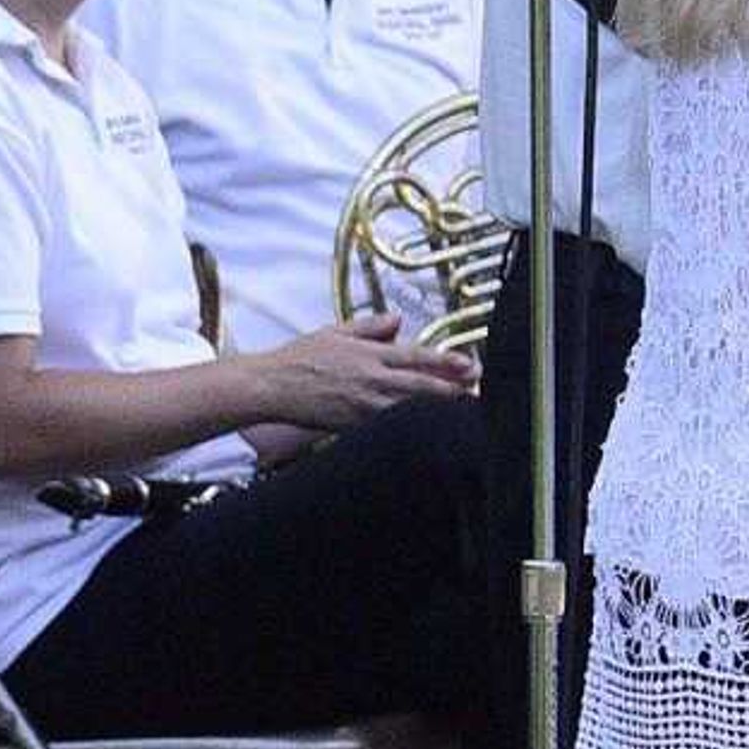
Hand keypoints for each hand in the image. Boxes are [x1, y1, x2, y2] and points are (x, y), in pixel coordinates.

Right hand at [260, 313, 477, 430]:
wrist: (270, 387)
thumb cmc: (299, 359)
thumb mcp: (335, 332)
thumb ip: (370, 326)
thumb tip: (397, 319)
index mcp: (369, 355)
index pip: (417, 357)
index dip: (447, 362)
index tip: (470, 365)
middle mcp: (371, 380)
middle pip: (423, 387)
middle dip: (455, 390)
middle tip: (478, 391)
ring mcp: (364, 405)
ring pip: (412, 409)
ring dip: (439, 411)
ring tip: (465, 412)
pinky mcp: (355, 425)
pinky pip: (390, 427)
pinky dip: (412, 427)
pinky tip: (428, 429)